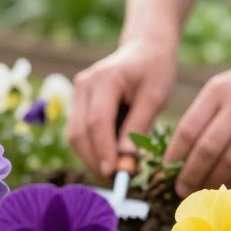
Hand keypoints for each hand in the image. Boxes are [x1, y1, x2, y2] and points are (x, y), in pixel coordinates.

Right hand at [69, 39, 177, 177]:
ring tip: (115, 173)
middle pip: (80, 132)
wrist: (145, 48)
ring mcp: (78, 91)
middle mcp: (84, 84)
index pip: (97, 122)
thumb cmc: (155, 70)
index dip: (104, 151)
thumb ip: (138, 127)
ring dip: (91, 157)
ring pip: (75, 135)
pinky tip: (109, 158)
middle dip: (96, 160)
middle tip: (116, 182)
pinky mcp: (78, 100)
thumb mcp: (155, 97)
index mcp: (105, 78)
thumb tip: (126, 161)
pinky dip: (92, 148)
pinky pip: (79, 130)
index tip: (116, 174)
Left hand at [167, 48, 230, 196]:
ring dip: (213, 182)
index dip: (175, 155)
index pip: (189, 129)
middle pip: (208, 149)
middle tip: (181, 190)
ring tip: (202, 192)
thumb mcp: (223, 87)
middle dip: (191, 175)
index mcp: (218, 89)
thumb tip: (181, 159)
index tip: (167, 171)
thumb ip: (203, 116)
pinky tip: (226, 184)